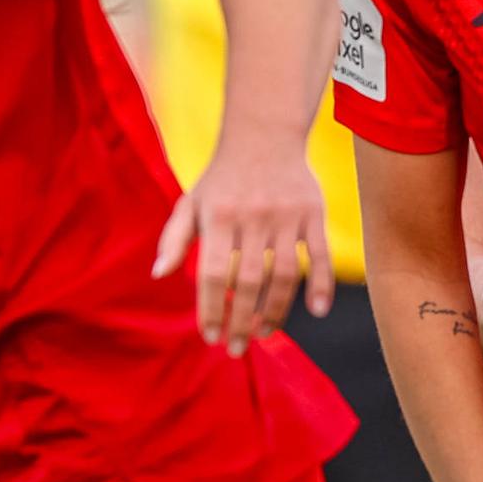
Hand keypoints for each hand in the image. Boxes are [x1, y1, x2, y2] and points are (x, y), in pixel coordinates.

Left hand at [156, 141, 335, 350]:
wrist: (264, 133)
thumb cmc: (223, 177)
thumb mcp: (192, 202)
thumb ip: (174, 238)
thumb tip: (159, 275)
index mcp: (219, 216)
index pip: (214, 274)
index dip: (212, 309)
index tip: (210, 336)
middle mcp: (253, 217)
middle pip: (249, 281)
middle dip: (242, 320)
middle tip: (237, 348)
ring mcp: (287, 216)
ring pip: (285, 275)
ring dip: (275, 312)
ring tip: (263, 334)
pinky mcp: (314, 213)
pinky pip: (322, 255)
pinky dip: (322, 284)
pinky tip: (316, 311)